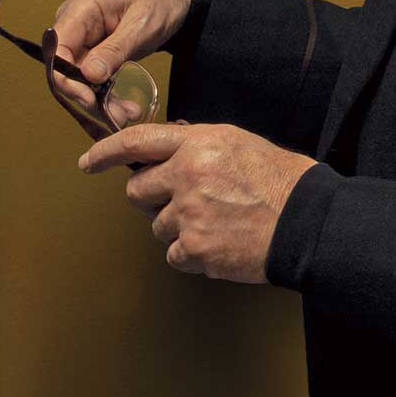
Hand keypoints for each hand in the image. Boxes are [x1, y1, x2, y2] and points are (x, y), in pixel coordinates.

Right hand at [48, 0, 195, 112]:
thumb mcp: (142, 23)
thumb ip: (115, 49)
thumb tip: (88, 75)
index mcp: (82, 9)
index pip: (57, 48)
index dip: (65, 77)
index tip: (87, 98)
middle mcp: (77, 24)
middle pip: (66, 67)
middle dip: (87, 94)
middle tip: (115, 114)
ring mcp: (86, 38)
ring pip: (81, 77)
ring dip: (100, 99)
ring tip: (127, 114)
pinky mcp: (97, 51)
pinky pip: (94, 77)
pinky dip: (107, 93)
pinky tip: (125, 107)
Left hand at [78, 122, 316, 284]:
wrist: (305, 220)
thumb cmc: (280, 181)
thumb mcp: (239, 144)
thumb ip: (199, 145)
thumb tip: (169, 150)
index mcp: (198, 144)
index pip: (137, 141)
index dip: (106, 151)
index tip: (89, 161)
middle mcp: (187, 176)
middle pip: (137, 190)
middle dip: (152, 198)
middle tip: (182, 201)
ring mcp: (188, 214)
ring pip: (157, 225)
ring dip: (179, 227)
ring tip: (217, 222)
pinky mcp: (193, 248)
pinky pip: (173, 254)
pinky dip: (191, 253)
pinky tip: (220, 242)